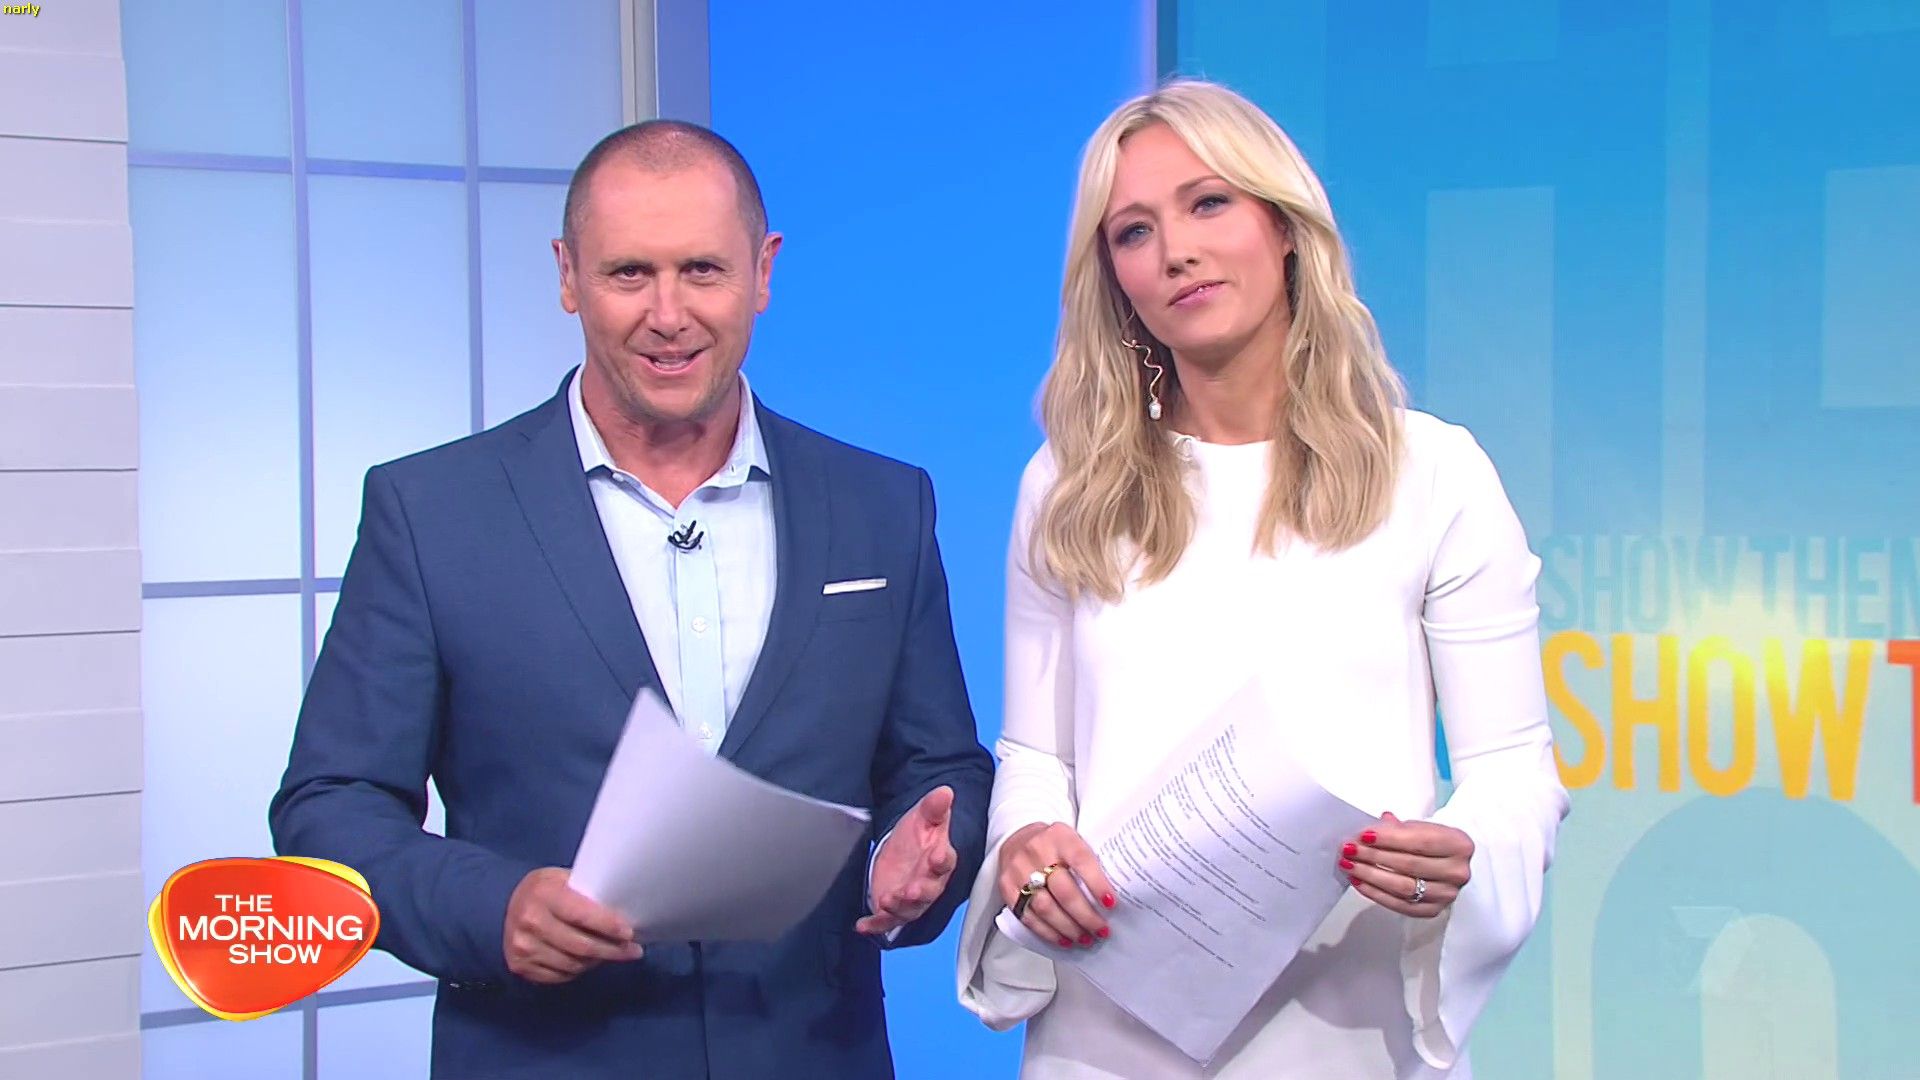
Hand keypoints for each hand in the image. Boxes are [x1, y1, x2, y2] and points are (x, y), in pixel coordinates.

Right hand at [503, 868, 643, 983]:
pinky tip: (588, 962)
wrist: (508, 905)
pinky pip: (560, 976)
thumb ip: (587, 893)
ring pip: (573, 965)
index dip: (608, 926)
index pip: (582, 914)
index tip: (629, 933)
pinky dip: (578, 971)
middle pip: (580, 946)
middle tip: (633, 951)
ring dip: (597, 962)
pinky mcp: (519, 965)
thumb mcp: (564, 879)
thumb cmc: (547, 890)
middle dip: (612, 950)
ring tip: (611, 954)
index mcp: (543, 892)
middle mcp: (529, 920)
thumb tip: (624, 912)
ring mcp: (522, 946)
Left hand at [857, 786, 958, 936]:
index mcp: (940, 858)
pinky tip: (861, 925)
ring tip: (886, 901)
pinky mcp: (892, 908)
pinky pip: (885, 920)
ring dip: (897, 908)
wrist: (903, 849)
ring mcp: (910, 898)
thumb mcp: (924, 816)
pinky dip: (874, 925)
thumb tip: (945, 791)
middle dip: (919, 893)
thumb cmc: (919, 834)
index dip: (941, 860)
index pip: (945, 861)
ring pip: (908, 909)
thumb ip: (934, 807)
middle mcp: (929, 883)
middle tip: (910, 891)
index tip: (935, 856)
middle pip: (928, 892)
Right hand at [996, 821, 1115, 949]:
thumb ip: (1089, 862)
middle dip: (1085, 915)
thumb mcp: (1072, 841)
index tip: (1111, 904)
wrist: (1017, 838)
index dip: (1097, 884)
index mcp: (1060, 836)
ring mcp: (1019, 870)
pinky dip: (1049, 932)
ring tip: (1085, 938)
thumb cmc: (1053, 845)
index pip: (1081, 860)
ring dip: (1069, 928)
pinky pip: (1029, 917)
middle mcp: (1037, 851)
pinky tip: (1064, 939)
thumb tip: (1110, 899)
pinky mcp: (1007, 888)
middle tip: (1101, 929)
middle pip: (1063, 890)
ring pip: (1046, 907)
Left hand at [1340, 812, 1472, 918]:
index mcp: (1459, 844)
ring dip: (1370, 875)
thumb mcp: (1421, 827)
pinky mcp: (1432, 910)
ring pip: (1402, 887)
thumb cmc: (1432, 841)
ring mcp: (1446, 894)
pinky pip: (1399, 905)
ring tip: (1349, 865)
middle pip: (1408, 865)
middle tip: (1349, 849)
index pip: (1420, 841)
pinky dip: (1375, 893)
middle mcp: (1457, 872)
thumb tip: (1369, 832)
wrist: (1450, 862)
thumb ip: (1397, 828)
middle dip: (1373, 856)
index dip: (1389, 839)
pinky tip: (1359, 882)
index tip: (1363, 835)